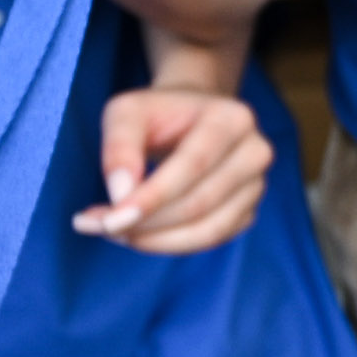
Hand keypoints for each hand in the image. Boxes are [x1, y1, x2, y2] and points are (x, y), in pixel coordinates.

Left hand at [80, 82, 275, 251]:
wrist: (192, 117)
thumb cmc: (159, 113)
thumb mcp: (128, 111)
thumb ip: (119, 146)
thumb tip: (121, 196)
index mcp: (232, 118)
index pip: (193, 165)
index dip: (152, 198)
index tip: (110, 221)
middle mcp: (255, 152)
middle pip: (199, 203)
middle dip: (146, 223)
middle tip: (100, 226)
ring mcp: (256, 185)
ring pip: (208, 230)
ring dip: (155, 240)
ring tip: (114, 232)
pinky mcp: (247, 211)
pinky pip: (209, 240)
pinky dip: (169, 244)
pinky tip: (139, 234)